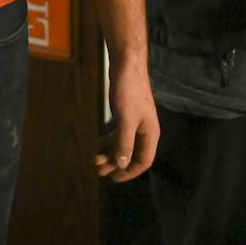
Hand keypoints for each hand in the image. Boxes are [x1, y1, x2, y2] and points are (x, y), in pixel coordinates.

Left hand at [95, 57, 159, 182]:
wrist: (126, 65)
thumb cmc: (129, 92)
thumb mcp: (126, 121)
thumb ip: (124, 144)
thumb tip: (121, 165)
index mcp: (150, 134)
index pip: (144, 161)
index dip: (129, 172)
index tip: (113, 178)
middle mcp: (144, 131)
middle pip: (131, 155)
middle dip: (115, 163)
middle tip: (98, 169)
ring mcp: (135, 123)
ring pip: (123, 144)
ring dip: (110, 153)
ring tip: (95, 159)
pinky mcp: (126, 114)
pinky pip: (118, 134)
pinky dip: (108, 140)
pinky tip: (96, 144)